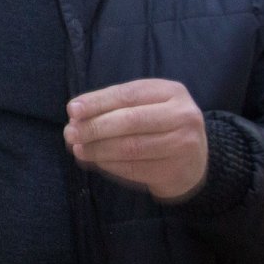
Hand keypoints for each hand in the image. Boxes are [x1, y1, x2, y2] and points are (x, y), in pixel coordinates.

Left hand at [64, 79, 208, 201]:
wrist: (193, 161)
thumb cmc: (159, 126)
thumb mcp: (145, 105)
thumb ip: (113, 106)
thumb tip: (75, 116)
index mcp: (172, 92)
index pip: (128, 95)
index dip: (97, 102)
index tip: (72, 110)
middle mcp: (183, 116)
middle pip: (130, 121)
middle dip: (94, 127)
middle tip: (70, 133)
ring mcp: (182, 145)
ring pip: (130, 147)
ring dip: (97, 149)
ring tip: (77, 149)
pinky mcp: (174, 170)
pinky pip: (133, 168)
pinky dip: (109, 164)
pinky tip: (95, 161)